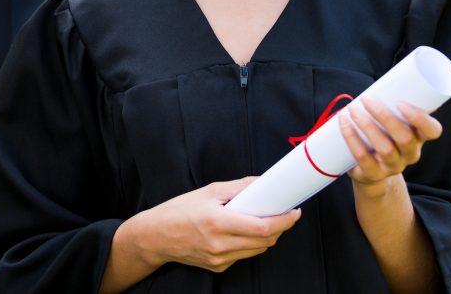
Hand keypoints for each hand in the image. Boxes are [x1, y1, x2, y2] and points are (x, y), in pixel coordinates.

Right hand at [131, 178, 300, 272]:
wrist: (156, 236)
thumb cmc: (179, 211)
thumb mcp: (208, 192)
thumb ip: (238, 188)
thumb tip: (262, 183)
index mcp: (217, 222)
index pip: (262, 227)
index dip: (284, 220)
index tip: (294, 211)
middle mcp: (219, 244)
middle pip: (265, 241)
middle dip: (279, 227)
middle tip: (282, 213)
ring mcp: (219, 259)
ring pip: (258, 250)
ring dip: (267, 236)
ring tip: (262, 220)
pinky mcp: (218, 267)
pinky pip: (244, 255)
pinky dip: (250, 244)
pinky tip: (242, 232)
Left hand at [340, 98, 442, 198]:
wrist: (372, 172)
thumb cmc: (383, 137)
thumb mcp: (393, 123)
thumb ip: (392, 105)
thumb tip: (389, 78)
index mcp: (419, 138)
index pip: (432, 130)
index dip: (420, 118)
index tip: (400, 103)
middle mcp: (410, 154)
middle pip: (404, 138)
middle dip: (384, 117)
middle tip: (366, 100)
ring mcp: (393, 166)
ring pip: (384, 148)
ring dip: (366, 126)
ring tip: (352, 110)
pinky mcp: (373, 173)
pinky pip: (363, 157)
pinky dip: (351, 138)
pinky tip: (344, 124)